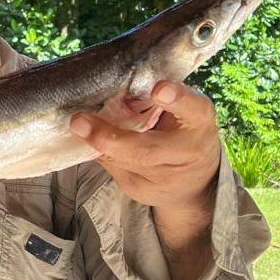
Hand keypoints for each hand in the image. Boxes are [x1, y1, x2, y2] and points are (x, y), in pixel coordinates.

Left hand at [69, 81, 220, 213]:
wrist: (195, 182)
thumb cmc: (181, 130)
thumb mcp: (180, 110)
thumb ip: (154, 99)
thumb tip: (110, 89)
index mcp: (200, 121)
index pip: (194, 108)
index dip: (178, 98)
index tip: (159, 89)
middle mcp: (187, 152)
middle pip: (146, 150)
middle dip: (109, 138)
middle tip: (80, 121)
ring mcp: (165, 178)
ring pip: (122, 162)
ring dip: (96, 143)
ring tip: (79, 125)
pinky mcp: (142, 191)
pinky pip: (112, 168)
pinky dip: (98, 152)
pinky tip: (91, 140)